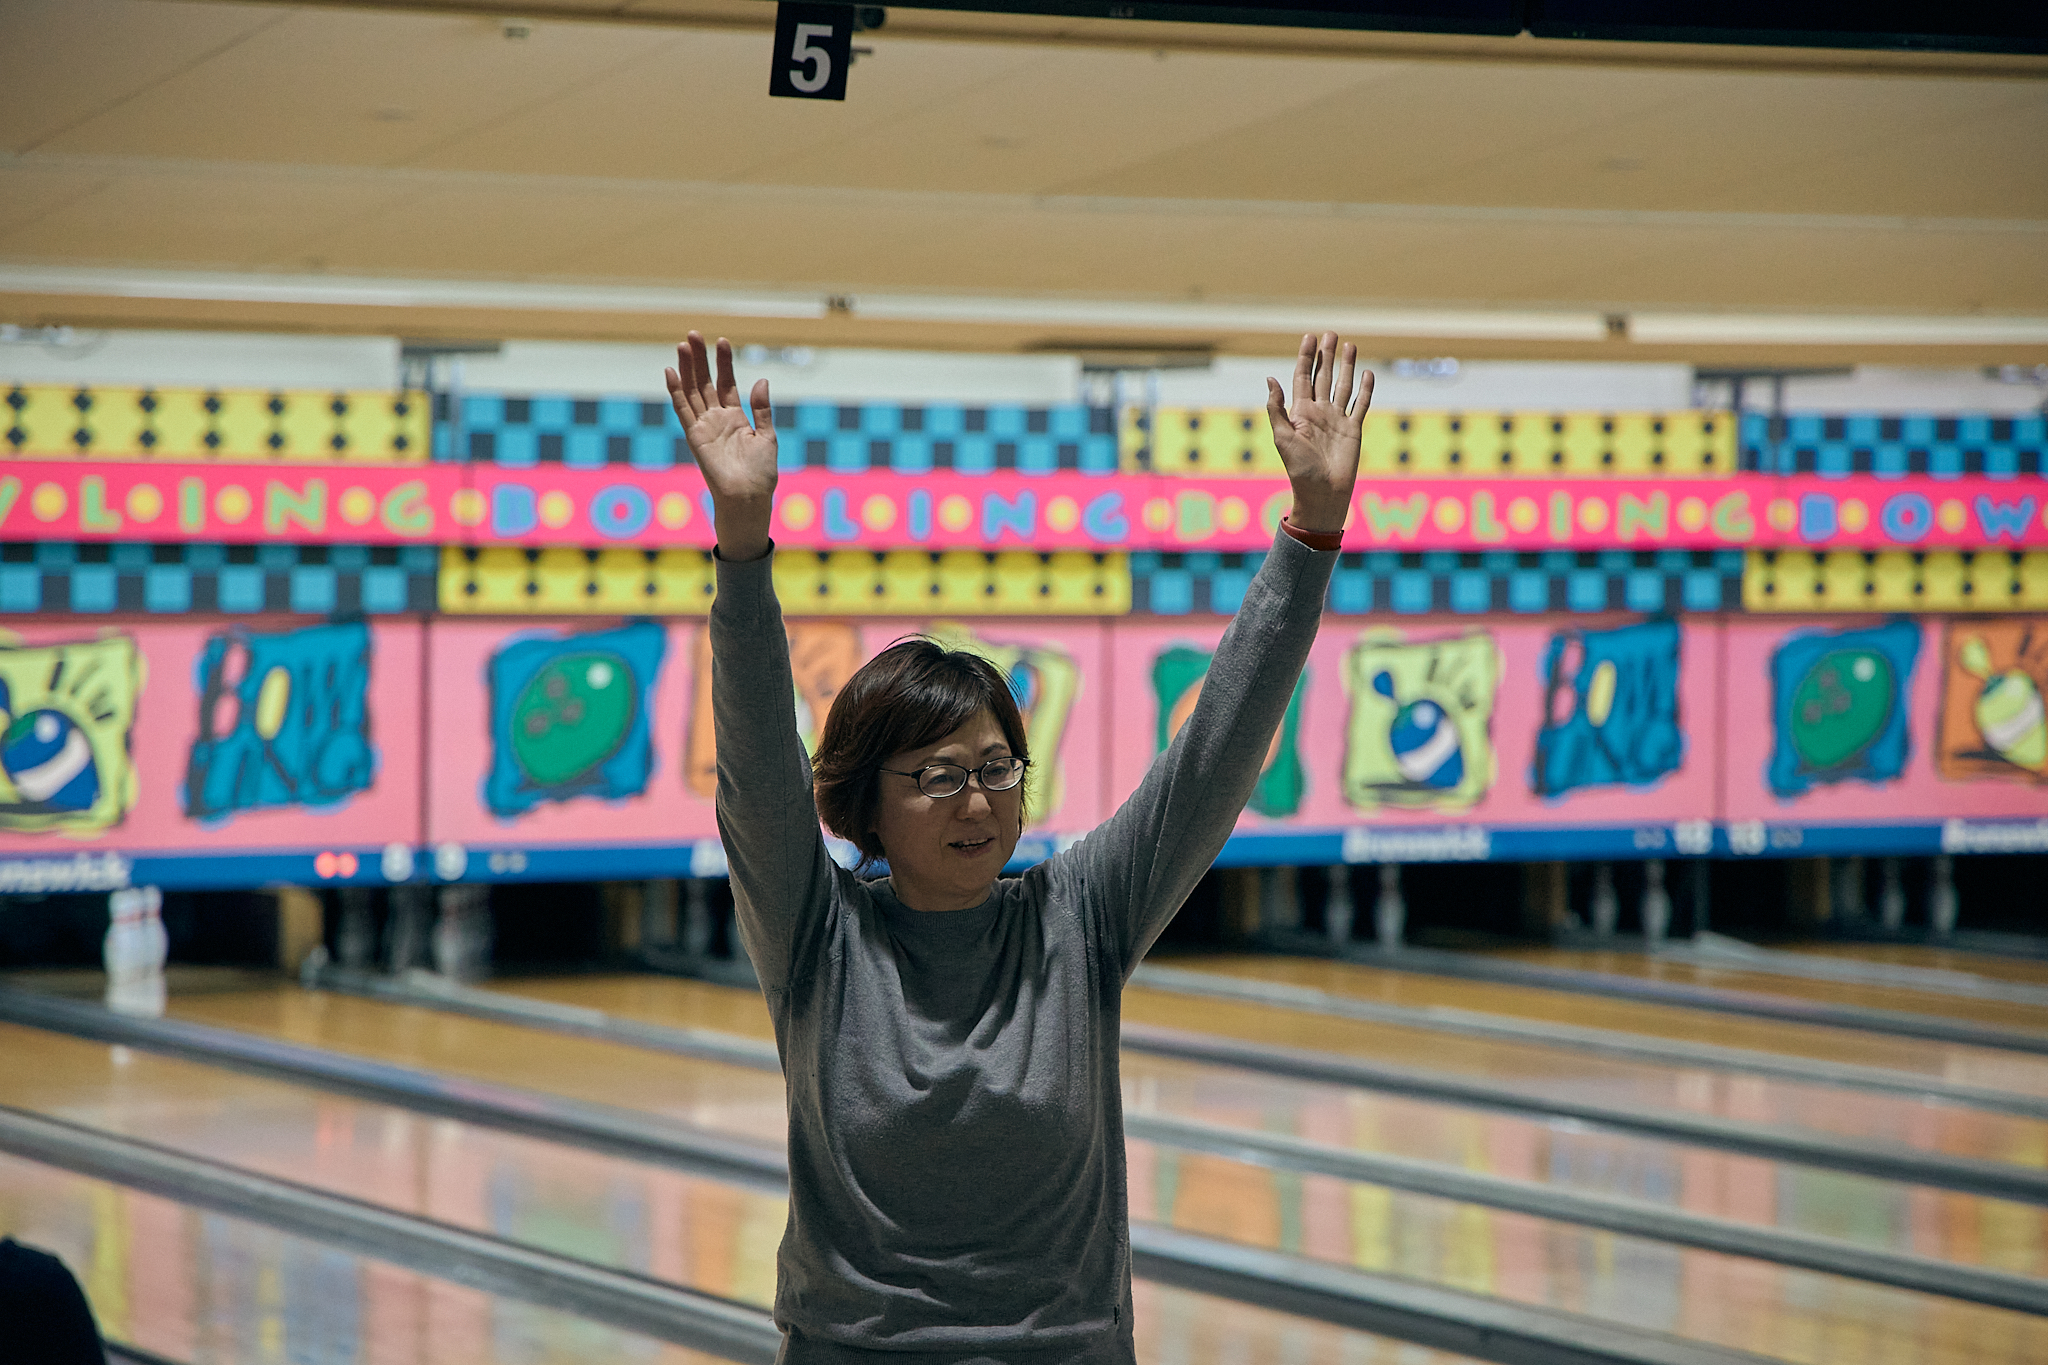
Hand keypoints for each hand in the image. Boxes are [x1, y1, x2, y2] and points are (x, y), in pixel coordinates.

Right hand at [666, 331, 776, 560]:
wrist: (748, 498)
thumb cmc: (761, 474)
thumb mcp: (767, 436)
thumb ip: (762, 408)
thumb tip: (762, 380)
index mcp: (736, 418)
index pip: (727, 383)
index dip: (724, 363)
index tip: (722, 341)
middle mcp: (717, 419)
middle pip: (705, 382)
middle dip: (700, 359)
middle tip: (694, 335)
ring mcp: (704, 427)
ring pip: (692, 391)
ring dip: (687, 369)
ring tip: (683, 345)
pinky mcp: (694, 436)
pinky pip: (682, 410)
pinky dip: (676, 392)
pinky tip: (670, 372)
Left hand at [1265, 332, 1371, 533]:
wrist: (1322, 493)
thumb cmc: (1299, 469)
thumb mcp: (1282, 437)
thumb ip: (1276, 408)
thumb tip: (1270, 378)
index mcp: (1300, 413)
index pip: (1302, 378)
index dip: (1305, 357)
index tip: (1309, 337)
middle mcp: (1319, 413)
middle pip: (1323, 377)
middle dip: (1327, 355)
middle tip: (1330, 333)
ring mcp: (1337, 420)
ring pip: (1343, 386)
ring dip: (1347, 366)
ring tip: (1350, 345)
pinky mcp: (1353, 430)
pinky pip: (1361, 405)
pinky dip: (1365, 390)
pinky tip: (1367, 374)